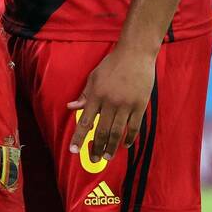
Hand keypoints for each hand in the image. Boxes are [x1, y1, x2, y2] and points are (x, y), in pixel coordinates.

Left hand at [67, 41, 157, 161]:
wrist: (136, 53)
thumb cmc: (113, 63)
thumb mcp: (94, 76)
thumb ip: (84, 94)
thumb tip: (71, 107)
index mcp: (96, 95)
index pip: (85, 121)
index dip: (79, 137)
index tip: (73, 150)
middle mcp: (110, 102)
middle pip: (101, 131)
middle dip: (96, 147)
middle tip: (94, 158)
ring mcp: (126, 104)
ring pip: (117, 132)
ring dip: (111, 146)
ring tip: (108, 156)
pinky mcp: (140, 104)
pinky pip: (134, 126)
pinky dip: (129, 138)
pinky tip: (125, 145)